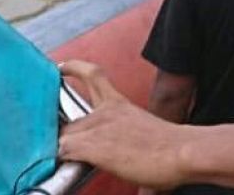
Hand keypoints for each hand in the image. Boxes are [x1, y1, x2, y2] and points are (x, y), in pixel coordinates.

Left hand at [58, 61, 188, 189]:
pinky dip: (57, 159)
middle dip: (57, 132)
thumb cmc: (170, 146)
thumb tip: (128, 154)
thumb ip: (128, 134)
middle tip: (52, 142)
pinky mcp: (94, 145)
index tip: (62, 67)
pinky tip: (60, 165)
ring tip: (60, 162)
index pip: (93, 76)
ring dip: (58, 149)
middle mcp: (106, 112)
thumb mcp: (145, 129)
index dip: (75, 68)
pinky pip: (62, 150)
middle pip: (66, 117)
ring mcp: (98, 127)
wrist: (181, 151)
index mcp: (120, 104)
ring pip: (60, 136)